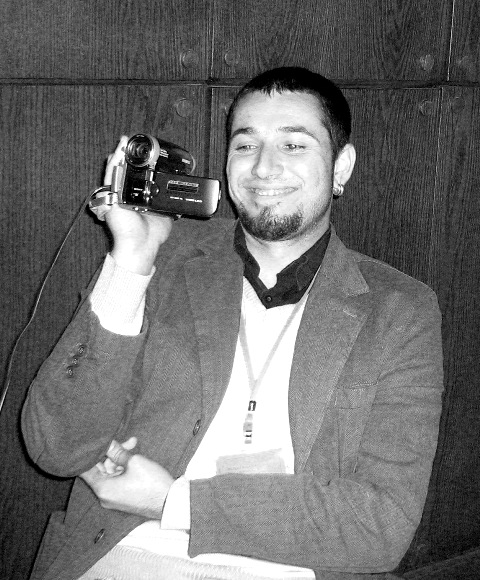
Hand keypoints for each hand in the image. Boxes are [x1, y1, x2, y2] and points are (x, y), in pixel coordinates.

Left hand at [81, 438, 173, 518]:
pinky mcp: (123, 497)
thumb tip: (106, 443)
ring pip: (111, 472)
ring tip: (133, 444)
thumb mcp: (134, 461)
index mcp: (103, 489)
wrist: (171, 502)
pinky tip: (134, 457)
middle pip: (101, 469)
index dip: (90, 454)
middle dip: (112, 453)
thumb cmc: (152, 483)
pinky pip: (118, 479)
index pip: (86, 469)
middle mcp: (105, 496)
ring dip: (120, 458)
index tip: (95, 442)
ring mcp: (114, 498)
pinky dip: (124, 468)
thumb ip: (117, 451)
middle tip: (128, 441)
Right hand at [96, 136, 173, 274]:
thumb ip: (169, 208)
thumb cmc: (151, 236)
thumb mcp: (165, 217)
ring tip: (124, 141)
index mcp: (135, 198)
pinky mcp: (112, 198)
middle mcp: (124, 195)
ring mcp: (116, 196)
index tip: (143, 152)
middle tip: (130, 141)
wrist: (142, 246)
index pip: (134, 176)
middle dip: (126, 156)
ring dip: (119, 155)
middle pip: (123, 171)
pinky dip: (114, 164)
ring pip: (115, 171)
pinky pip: (111, 178)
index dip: (137, 164)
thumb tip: (181, 204)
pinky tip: (118, 153)